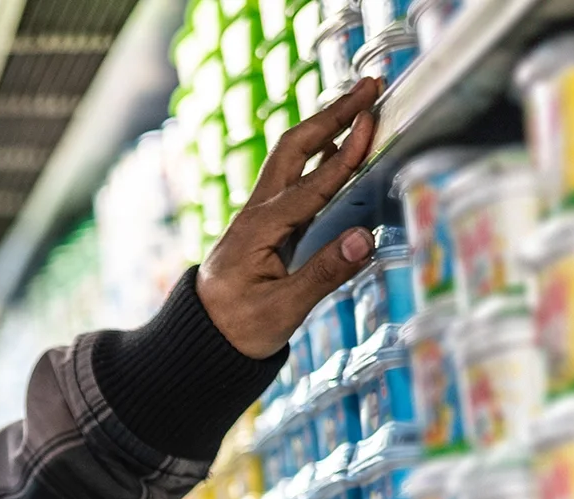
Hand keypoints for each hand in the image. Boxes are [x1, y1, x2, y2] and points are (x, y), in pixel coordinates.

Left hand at [198, 77, 386, 358]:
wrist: (202, 337)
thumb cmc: (239, 328)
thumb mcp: (284, 310)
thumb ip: (326, 273)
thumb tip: (366, 239)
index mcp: (260, 230)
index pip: (311, 183)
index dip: (344, 152)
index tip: (371, 120)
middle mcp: (257, 212)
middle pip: (295, 147)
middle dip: (333, 113)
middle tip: (370, 86)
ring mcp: (260, 213)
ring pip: (293, 155)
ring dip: (327, 124)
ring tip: (361, 100)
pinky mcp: (267, 222)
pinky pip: (296, 175)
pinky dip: (321, 150)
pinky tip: (338, 143)